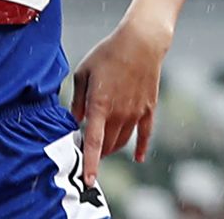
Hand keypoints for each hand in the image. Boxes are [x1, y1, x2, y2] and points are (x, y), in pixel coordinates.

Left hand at [70, 17, 171, 186]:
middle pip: (107, 144)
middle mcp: (119, 113)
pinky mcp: (149, 109)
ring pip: (123, 141)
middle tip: (85, 151)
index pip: (93, 141)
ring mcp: (136, 113)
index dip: (90, 162)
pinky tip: (137, 158)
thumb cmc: (106, 55)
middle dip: (96, 152)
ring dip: (112, 148)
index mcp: (99, 104)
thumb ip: (77, 100)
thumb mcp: (82, 73)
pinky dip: (140, 147)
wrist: (140, 44)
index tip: (89, 180)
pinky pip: (145, 135)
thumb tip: (75, 121)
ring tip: (101, 149)